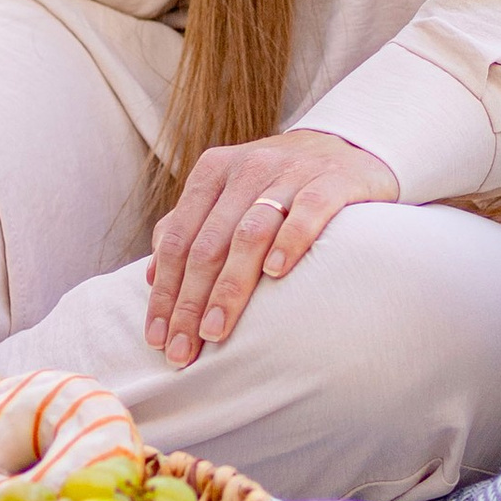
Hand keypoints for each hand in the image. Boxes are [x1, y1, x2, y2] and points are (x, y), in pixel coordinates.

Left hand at [143, 130, 400, 365]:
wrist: (349, 148)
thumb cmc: (279, 185)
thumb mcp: (230, 194)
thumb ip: (191, 228)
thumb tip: (151, 278)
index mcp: (214, 171)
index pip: (179, 239)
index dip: (165, 292)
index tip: (157, 338)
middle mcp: (248, 168)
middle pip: (209, 243)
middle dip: (190, 302)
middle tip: (183, 352)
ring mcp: (290, 172)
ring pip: (250, 233)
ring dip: (229, 287)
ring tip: (216, 331)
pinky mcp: (331, 180)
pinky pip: (308, 210)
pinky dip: (289, 241)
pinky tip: (275, 273)